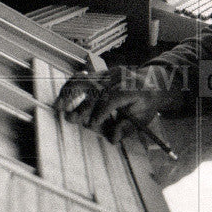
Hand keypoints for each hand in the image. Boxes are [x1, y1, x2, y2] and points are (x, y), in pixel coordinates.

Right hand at [54, 65, 184, 143]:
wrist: (153, 84)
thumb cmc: (146, 104)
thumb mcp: (143, 119)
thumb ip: (127, 128)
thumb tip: (112, 138)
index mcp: (133, 88)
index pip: (114, 97)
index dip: (102, 111)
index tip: (92, 123)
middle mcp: (120, 77)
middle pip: (97, 89)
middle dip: (84, 105)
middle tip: (72, 119)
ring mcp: (109, 72)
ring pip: (86, 79)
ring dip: (70, 93)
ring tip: (58, 106)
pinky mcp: (101, 73)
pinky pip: (82, 78)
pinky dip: (70, 88)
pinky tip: (61, 98)